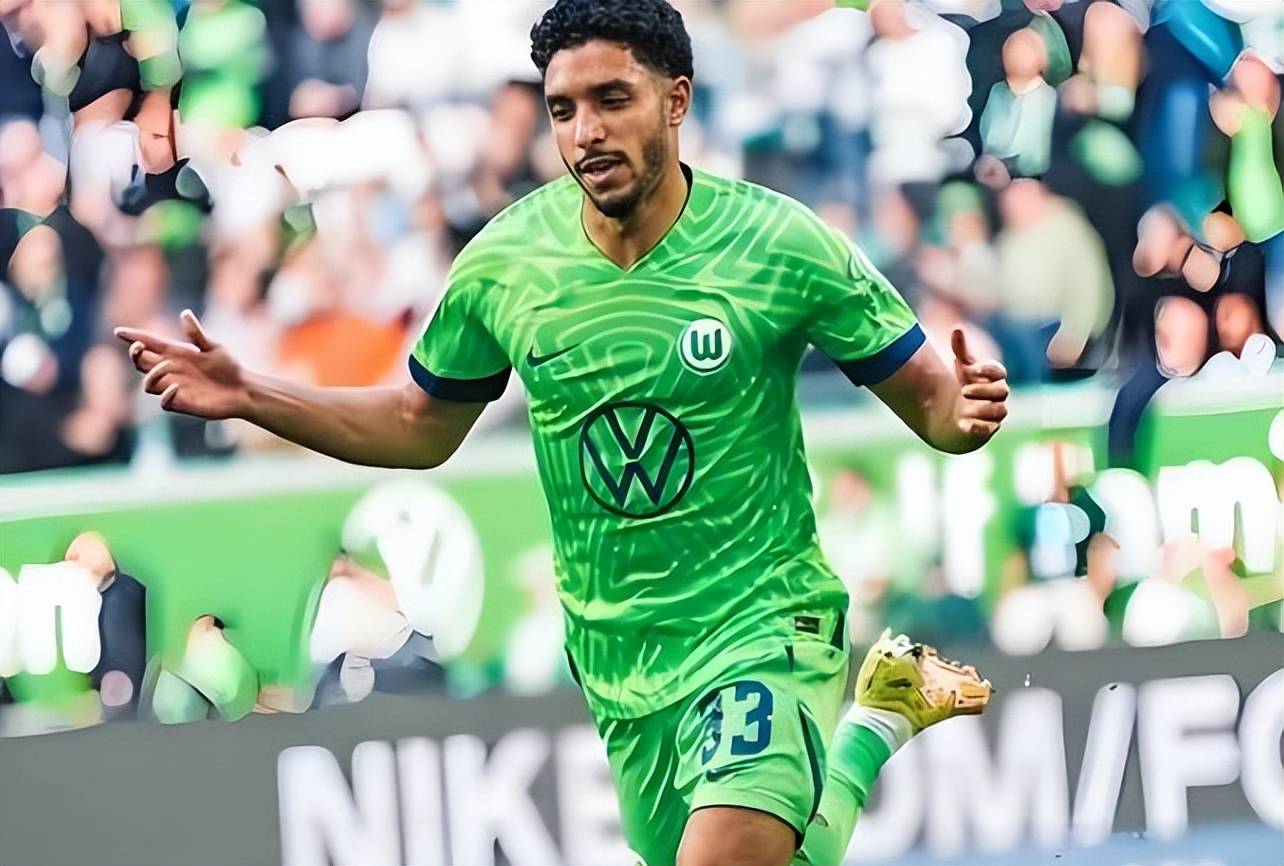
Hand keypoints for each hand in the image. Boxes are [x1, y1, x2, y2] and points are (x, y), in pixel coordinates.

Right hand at [115, 309, 247, 419]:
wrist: (243, 389)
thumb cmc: (229, 367)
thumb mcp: (214, 347)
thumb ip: (197, 334)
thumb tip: (185, 313)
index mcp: (177, 354)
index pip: (149, 344)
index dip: (133, 337)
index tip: (119, 331)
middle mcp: (172, 370)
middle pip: (141, 363)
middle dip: (135, 354)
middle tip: (139, 347)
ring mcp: (174, 387)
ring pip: (148, 384)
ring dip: (152, 374)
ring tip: (168, 366)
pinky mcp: (182, 403)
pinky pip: (163, 402)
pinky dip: (166, 395)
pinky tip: (177, 387)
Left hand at [951, 328, 1007, 440]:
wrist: (958, 412)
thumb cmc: (966, 384)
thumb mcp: (962, 367)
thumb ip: (961, 350)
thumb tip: (957, 329)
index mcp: (994, 377)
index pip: (999, 371)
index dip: (988, 369)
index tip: (972, 369)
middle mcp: (998, 395)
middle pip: (1002, 392)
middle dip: (984, 391)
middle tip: (963, 391)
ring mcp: (995, 412)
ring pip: (999, 411)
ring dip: (982, 409)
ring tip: (964, 408)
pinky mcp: (988, 428)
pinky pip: (990, 430)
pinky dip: (979, 427)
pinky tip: (964, 424)